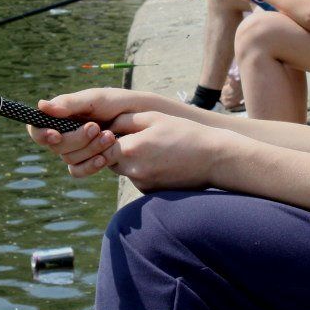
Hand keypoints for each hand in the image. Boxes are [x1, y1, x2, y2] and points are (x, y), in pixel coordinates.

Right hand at [25, 88, 150, 172]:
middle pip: (55, 146)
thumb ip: (70, 104)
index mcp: (61, 116)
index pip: (37, 129)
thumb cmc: (118, 103)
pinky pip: (78, 171)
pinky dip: (90, 165)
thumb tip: (41, 106)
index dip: (41, 134)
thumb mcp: (96, 99)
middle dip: (76, 139)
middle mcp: (64, 134)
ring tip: (110, 136)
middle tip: (96, 127)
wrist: (143, 119)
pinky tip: (105, 157)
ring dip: (89, 149)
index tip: (56, 134)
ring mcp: (76, 149)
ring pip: (68, 159)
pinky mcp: (89, 161)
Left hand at [66, 111, 230, 191]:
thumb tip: (105, 124)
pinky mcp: (150, 191)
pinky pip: (136, 176)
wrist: (214, 159)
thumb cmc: (185, 133)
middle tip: (116, 134)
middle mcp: (133, 171)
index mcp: (132, 150)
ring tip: (146, 144)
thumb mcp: (154, 118)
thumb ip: (125, 120)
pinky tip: (159, 157)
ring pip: (121, 168)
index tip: (97, 129)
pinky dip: (140, 166)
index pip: (98, 147)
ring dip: (124, 156)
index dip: (96, 138)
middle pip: (106, 159)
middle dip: (107, 148)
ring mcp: (142, 184)